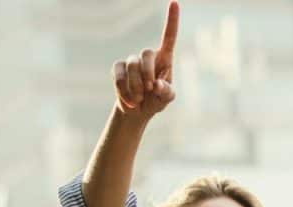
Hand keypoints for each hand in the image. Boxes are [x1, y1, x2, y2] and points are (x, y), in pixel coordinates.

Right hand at [113, 1, 178, 117]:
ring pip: (131, 64)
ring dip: (136, 86)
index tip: (174, 2)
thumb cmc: (156, 101)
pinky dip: (124, 90)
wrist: (138, 111)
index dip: (172, 20)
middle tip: (150, 90)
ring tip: (140, 99)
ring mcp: (131, 61)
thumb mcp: (166, 99)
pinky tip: (130, 101)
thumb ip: (166, 92)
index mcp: (164, 59)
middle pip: (146, 53)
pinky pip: (119, 75)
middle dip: (147, 73)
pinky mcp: (118, 69)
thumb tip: (157, 85)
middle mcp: (148, 57)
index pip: (169, 37)